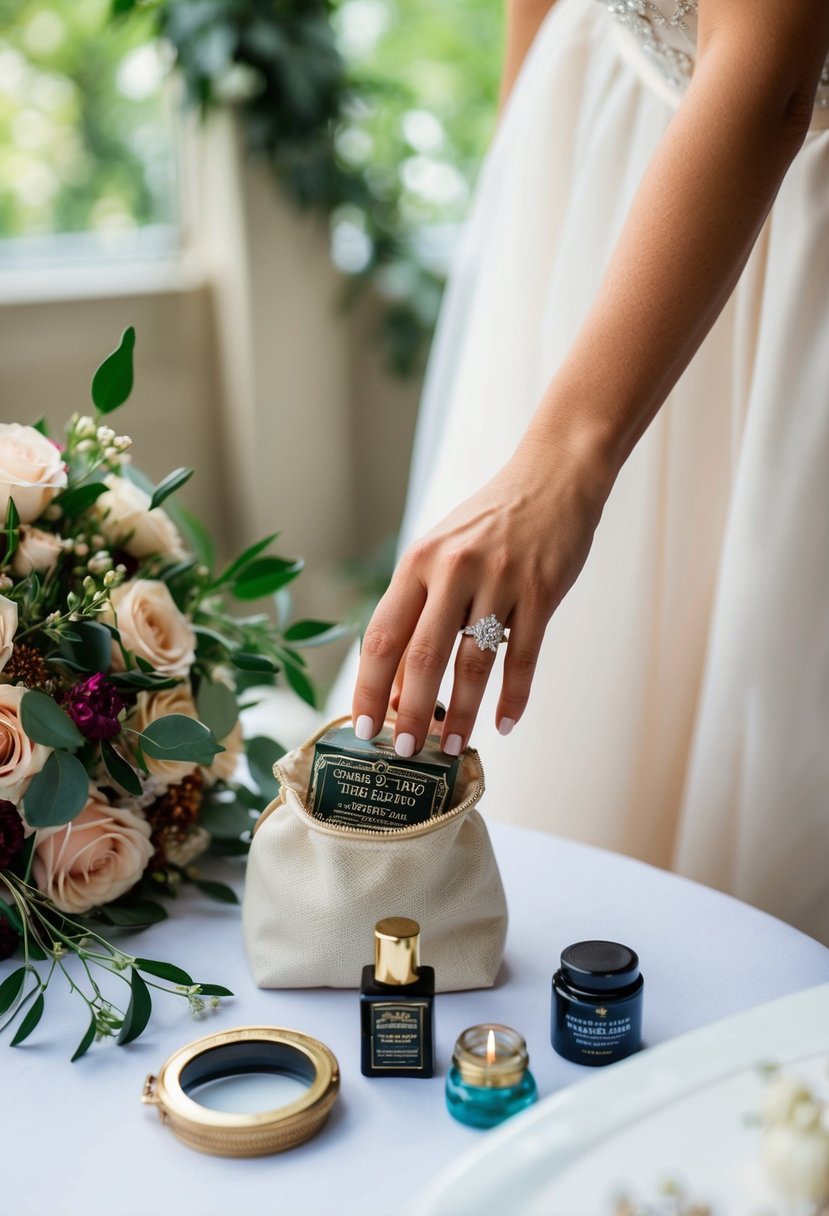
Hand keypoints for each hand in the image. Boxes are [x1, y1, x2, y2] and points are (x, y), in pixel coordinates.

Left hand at [351, 434, 608, 756]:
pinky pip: (524, 656)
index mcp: (418, 561)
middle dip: (411, 712)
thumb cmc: (488, 523)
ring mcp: (501, 580)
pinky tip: (504, 723)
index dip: (369, 687)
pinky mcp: (542, 591)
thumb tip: (397, 684)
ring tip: (454, 747)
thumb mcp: (440, 552)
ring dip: (463, 712)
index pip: (382, 634)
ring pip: (474, 663)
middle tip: (407, 752)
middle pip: (423, 655)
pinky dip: (514, 696)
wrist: (553, 476)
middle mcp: (454, 569)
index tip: (364, 728)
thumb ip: (418, 608)